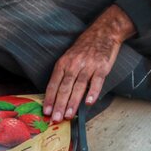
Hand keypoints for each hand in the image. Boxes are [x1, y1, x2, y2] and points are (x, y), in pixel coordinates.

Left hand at [44, 6, 134, 120]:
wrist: (104, 32)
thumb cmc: (85, 47)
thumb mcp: (69, 57)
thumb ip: (64, 74)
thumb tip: (57, 96)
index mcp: (63, 62)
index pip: (54, 83)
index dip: (50, 98)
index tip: (46, 111)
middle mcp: (74, 64)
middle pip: (65, 87)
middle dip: (59, 105)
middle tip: (55, 118)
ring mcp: (88, 66)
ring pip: (78, 87)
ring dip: (73, 103)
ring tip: (69, 115)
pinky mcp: (102, 67)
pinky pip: (96, 82)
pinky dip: (92, 93)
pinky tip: (88, 103)